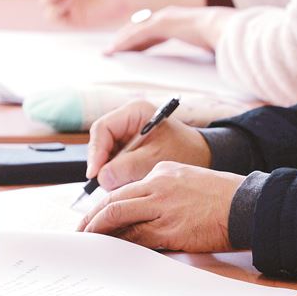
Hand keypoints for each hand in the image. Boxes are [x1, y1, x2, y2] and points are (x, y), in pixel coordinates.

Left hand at [78, 161, 243, 251]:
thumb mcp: (189, 181)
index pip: (125, 189)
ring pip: (117, 216)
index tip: (95, 217)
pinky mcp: (170, 228)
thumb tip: (143, 212)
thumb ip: (165, 191)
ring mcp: (163, 206)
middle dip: (91, 219)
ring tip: (88, 243)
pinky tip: (112, 251)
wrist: (248, 205)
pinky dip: (120, 244)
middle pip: (113, 201)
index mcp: (163, 171)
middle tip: (80, 232)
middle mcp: (159, 185)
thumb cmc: (224, 197)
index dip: (104, 206)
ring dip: (98, 231)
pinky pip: (136, 237)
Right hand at [87, 98, 211, 189]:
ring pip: (106, 155)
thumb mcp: (155, 159)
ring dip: (111, 171)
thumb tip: (101, 177)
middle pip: (101, 142)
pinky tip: (129, 181)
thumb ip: (127, 167)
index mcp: (135, 112)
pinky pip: (114, 162)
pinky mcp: (128, 148)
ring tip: (125, 182)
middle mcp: (127, 120)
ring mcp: (126, 134)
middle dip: (103, 164)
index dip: (95, 152)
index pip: (102, 129)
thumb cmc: (184, 151)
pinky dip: (118, 173)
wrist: (202, 156)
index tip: (94, 173)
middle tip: (107, 183)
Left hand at [106, 6, 236, 54]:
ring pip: (135, 30)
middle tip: (115, 50)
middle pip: (141, 27)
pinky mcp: (161, 24)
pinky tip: (114, 50)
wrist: (227, 29)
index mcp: (180, 20)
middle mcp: (170, 15)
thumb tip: (209, 59)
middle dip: (127, 39)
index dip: (142, 40)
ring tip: (109, 52)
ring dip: (121, 41)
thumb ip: (203, 49)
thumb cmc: (223, 38)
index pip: (155, 30)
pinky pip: (137, 35)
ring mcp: (165, 17)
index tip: (134, 49)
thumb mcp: (209, 45)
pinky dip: (124, 43)